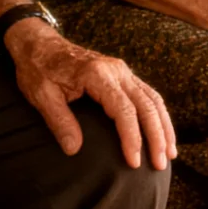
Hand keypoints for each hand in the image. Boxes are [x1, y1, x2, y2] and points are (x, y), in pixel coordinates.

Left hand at [5, 21, 174, 171]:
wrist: (40, 44)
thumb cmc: (39, 70)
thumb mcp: (41, 96)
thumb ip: (59, 121)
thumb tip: (74, 150)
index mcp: (97, 74)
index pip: (123, 110)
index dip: (131, 137)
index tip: (134, 162)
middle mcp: (116, 70)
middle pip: (146, 104)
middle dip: (156, 136)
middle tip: (160, 164)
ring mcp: (122, 70)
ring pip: (152, 98)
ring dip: (163, 126)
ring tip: (169, 154)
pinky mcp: (123, 74)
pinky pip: (148, 94)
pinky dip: (158, 115)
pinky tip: (162, 133)